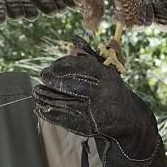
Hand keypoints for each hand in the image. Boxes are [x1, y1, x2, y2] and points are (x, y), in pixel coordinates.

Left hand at [33, 36, 166, 166]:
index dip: (63, 66)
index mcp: (108, 77)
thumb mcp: (108, 73)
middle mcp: (102, 93)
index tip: (51, 66)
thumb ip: (90, 57)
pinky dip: (50, 114)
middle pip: (71, 84)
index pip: (81, 68)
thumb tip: (75, 39)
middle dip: (53, 80)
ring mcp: (95, 111)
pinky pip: (65, 118)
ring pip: (65, 101)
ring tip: (36, 92)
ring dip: (47, 96)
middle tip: (42, 76)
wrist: (130, 122)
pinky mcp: (89, 126)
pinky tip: (39, 108)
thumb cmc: (114, 93)